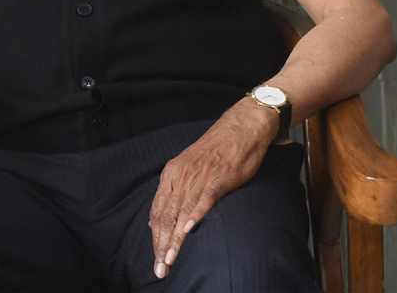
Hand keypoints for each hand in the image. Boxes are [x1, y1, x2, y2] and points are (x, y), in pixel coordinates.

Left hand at [149, 99, 278, 278]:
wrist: (241, 126)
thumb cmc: (217, 149)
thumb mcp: (189, 167)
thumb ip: (177, 190)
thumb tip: (162, 218)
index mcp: (172, 173)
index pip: (158, 211)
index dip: (155, 238)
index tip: (156, 258)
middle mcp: (182, 175)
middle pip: (166, 216)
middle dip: (161, 246)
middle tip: (160, 269)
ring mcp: (200, 176)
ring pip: (182, 212)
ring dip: (175, 240)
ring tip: (170, 260)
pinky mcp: (220, 177)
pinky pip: (205, 199)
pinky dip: (196, 215)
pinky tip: (190, 230)